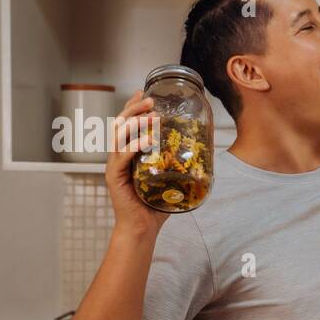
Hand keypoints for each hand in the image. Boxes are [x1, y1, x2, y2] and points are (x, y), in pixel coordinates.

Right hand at [106, 91, 167, 236]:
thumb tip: (205, 150)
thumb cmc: (156, 204)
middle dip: (135, 109)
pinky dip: (134, 146)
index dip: (134, 106)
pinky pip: (122, 157)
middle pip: (121, 124)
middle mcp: (119, 155)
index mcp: (129, 152)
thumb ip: (179, 162)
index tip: (144, 91)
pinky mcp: (114, 177)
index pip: (128, 123)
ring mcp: (115, 165)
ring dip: (135, 123)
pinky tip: (146, 140)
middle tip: (151, 100)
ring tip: (151, 115)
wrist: (143, 228)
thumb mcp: (170, 178)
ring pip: (119, 136)